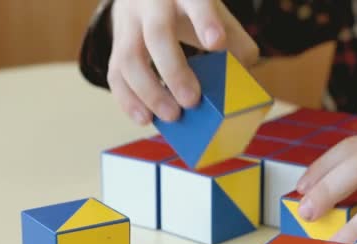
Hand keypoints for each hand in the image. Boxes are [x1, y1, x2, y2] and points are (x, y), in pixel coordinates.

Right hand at [108, 0, 258, 124]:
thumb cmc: (190, 10)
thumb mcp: (217, 15)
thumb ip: (236, 43)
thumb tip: (241, 80)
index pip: (195, 2)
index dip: (205, 22)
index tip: (217, 44)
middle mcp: (152, 5)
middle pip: (157, 34)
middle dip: (174, 70)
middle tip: (192, 100)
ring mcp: (129, 25)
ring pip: (129, 58)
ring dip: (150, 92)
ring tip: (171, 115)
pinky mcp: (117, 47)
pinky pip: (116, 75)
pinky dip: (128, 100)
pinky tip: (145, 119)